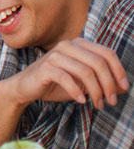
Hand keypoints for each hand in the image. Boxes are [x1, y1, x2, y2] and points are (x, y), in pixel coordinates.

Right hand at [2, 38, 129, 109]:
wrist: (25, 88)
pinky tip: (80, 101)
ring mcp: (55, 55)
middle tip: (112, 101)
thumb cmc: (55, 84)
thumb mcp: (83, 82)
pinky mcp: (45, 67)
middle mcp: (68, 45)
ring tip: (98, 105)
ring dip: (96, 91)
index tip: (124, 89)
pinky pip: (67, 79)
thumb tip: (123, 87)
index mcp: (79, 44)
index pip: (107, 53)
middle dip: (109, 84)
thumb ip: (102, 81)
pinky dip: (76, 92)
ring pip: (85, 72)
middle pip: (99, 63)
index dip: (119, 71)